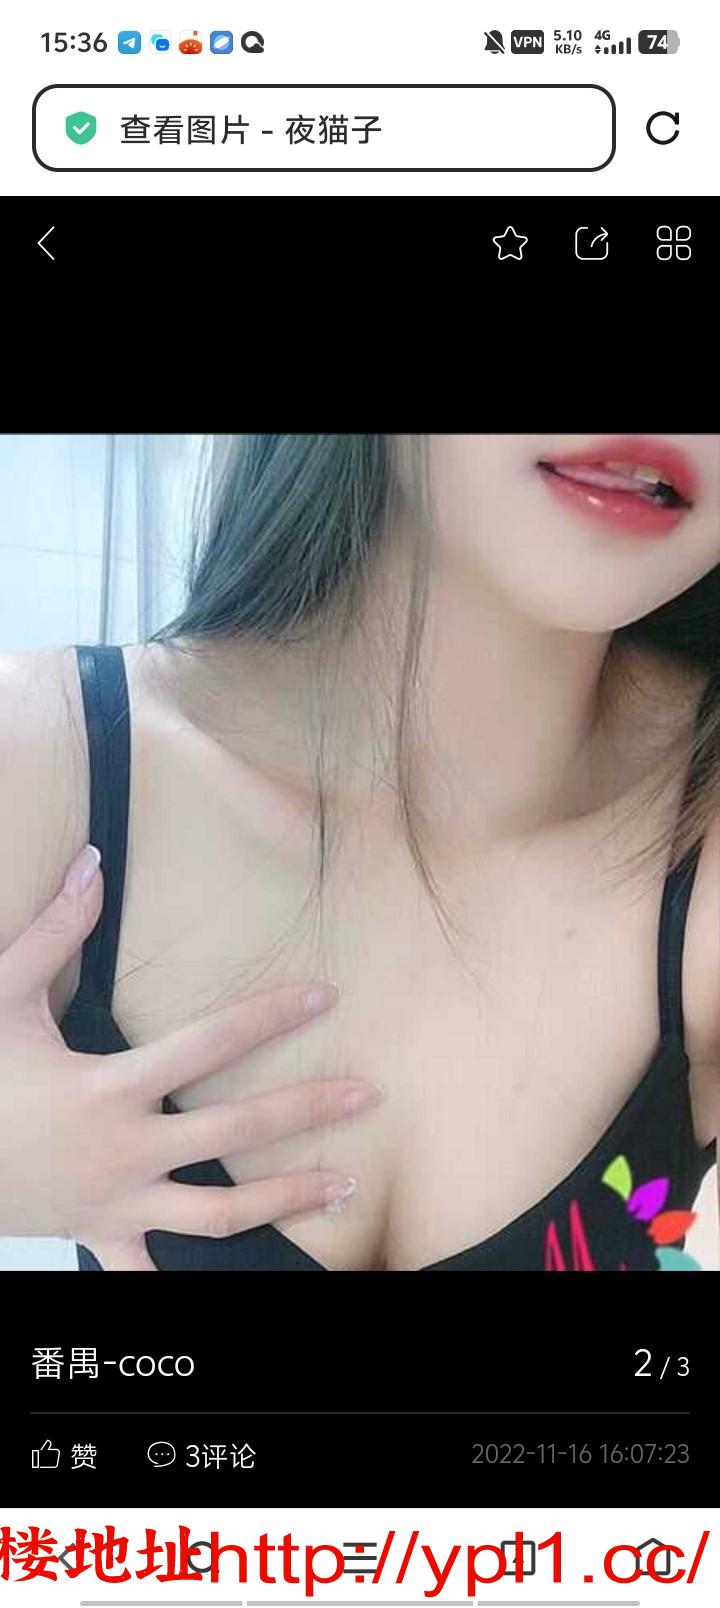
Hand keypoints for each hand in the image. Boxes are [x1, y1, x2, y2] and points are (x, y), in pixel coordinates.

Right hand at [0, 844, 378, 1268]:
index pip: (206, 1045)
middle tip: (365, 1095)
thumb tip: (91, 864)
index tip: (322, 998)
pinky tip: (252, 1273)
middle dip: (306, 1110)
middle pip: (233, 1133)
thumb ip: (54, 932)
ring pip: (216, 1215)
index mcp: (106, 1088)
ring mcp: (115, 1203)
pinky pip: (149, 1273)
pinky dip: (190, 1279)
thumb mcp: (3, 998)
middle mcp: (123, 1150)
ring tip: (345, 1186)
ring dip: (286, 1201)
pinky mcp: (100, 1235)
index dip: (269, 1018)